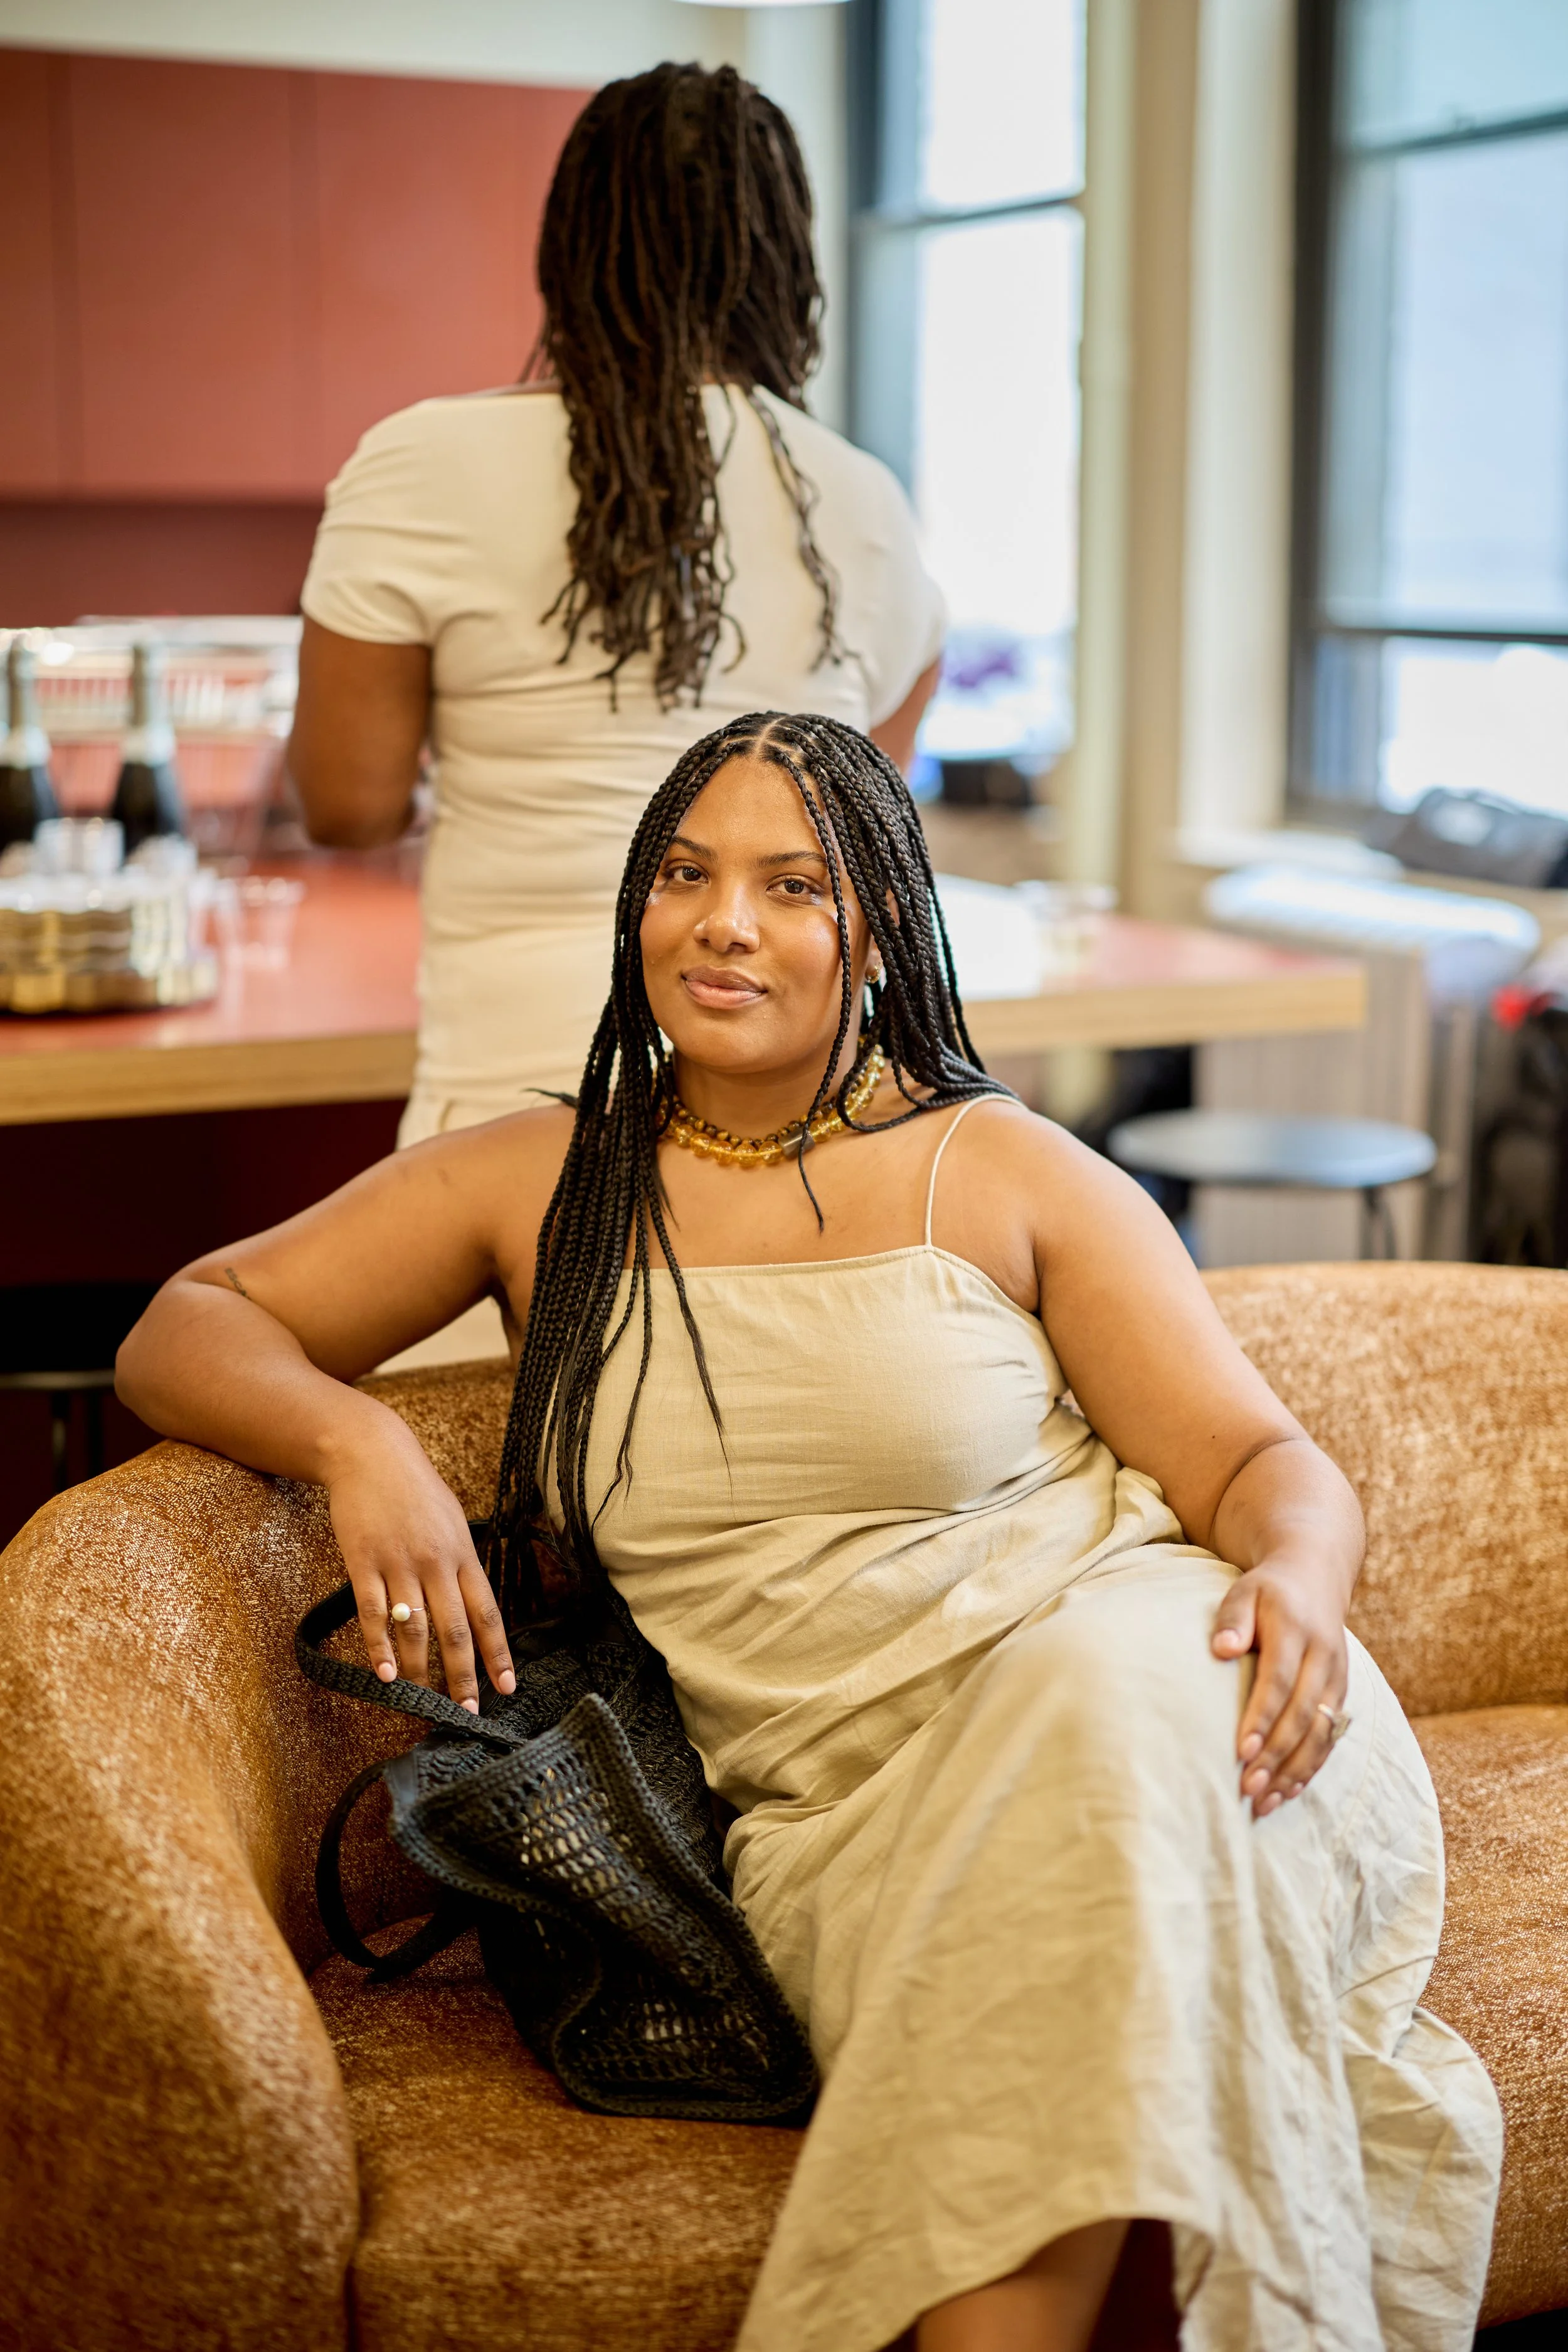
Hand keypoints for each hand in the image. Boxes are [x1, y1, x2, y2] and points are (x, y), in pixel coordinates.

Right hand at [324, 1409, 515, 1711]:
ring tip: (424, 1704)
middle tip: (467, 1712)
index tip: (506, 1689)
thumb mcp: (452, 1521)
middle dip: (463, 1676)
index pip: (487, 1613)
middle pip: (455, 1630)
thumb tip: (473, 1608)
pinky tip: (386, 1676)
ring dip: (421, 1672)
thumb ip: (461, 1563)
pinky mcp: (363, 1563)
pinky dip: (380, 1649)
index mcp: (463, 1554)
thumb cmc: (415, 1490)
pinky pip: (374, 1614)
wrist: (370, 1454)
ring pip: (415, 1629)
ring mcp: (399, 1564)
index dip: (498, 1654)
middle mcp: (436, 1563)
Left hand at [1211, 1555, 1349, 1817]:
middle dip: (1276, 1755)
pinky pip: (1331, 1736)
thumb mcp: (1245, 1591)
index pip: (1279, 1681)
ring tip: (1265, 1803)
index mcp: (1297, 1631)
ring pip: (1322, 1733)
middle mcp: (1324, 1657)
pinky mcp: (1342, 1693)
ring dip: (1295, 1771)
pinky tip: (1289, 1792)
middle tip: (1249, 1789)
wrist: (1315, 1578)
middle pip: (1302, 1714)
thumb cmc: (1267, 1590)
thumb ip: (1233, 1618)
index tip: (1240, 1750)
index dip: (1262, 1718)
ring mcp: (1337, 1678)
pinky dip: (1311, 1766)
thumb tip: (1221, 1648)